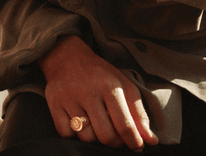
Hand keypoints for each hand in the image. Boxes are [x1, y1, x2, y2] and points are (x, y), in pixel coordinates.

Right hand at [38, 36, 156, 149]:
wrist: (68, 58)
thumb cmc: (101, 75)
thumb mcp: (124, 86)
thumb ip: (139, 113)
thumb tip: (151, 140)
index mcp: (110, 86)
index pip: (124, 124)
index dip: (133, 141)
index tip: (137, 147)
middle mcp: (89, 92)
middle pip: (106, 135)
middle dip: (115, 143)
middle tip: (118, 139)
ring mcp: (70, 99)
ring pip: (86, 137)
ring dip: (95, 137)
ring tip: (98, 125)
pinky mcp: (54, 105)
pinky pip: (67, 134)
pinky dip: (75, 134)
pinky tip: (81, 122)